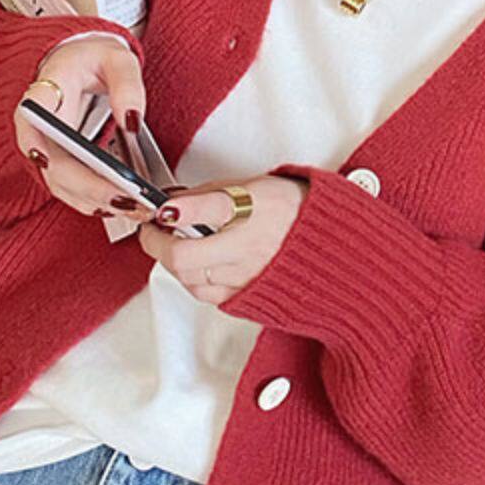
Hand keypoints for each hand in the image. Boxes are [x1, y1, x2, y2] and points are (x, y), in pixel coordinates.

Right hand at [14, 33, 147, 218]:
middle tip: (123, 197)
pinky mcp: (60, 166)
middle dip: (87, 186)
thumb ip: (127, 84)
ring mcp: (47, 150)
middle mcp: (38, 128)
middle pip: (51, 165)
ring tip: (135, 208)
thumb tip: (132, 119)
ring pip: (61, 186)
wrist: (79, 64)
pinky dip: (98, 203)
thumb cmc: (91, 59)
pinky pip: (73, 191)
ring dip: (95, 202)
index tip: (45, 159)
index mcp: (44, 93)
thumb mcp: (116, 58)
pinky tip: (127, 207)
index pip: (28, 118)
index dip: (32, 141)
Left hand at [135, 174, 308, 304]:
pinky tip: (196, 265)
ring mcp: (247, 277)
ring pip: (188, 278)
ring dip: (173, 262)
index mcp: (256, 208)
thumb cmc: (294, 213)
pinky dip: (191, 279)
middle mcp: (250, 246)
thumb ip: (209, 195)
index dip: (176, 208)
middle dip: (157, 243)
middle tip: (154, 230)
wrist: (330, 246)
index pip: (210, 206)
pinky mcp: (246, 299)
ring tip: (175, 245)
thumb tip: (172, 202)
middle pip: (184, 256)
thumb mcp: (253, 186)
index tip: (160, 208)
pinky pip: (204, 294)